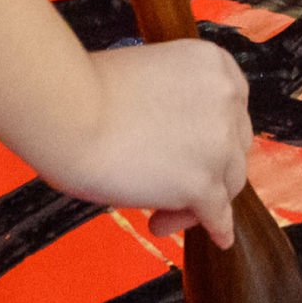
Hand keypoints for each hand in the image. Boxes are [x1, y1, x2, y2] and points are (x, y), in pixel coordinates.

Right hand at [24, 35, 256, 247]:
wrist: (67, 111)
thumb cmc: (87, 90)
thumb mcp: (148, 76)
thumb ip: (175, 103)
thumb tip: (180, 144)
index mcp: (213, 64)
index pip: (234, 109)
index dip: (218, 135)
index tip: (202, 151)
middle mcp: (226, 100)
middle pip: (233, 148)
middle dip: (208, 170)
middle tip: (173, 187)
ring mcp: (218, 144)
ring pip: (228, 184)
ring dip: (198, 203)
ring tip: (161, 218)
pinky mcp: (201, 184)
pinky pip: (218, 215)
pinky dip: (217, 228)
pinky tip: (217, 237)